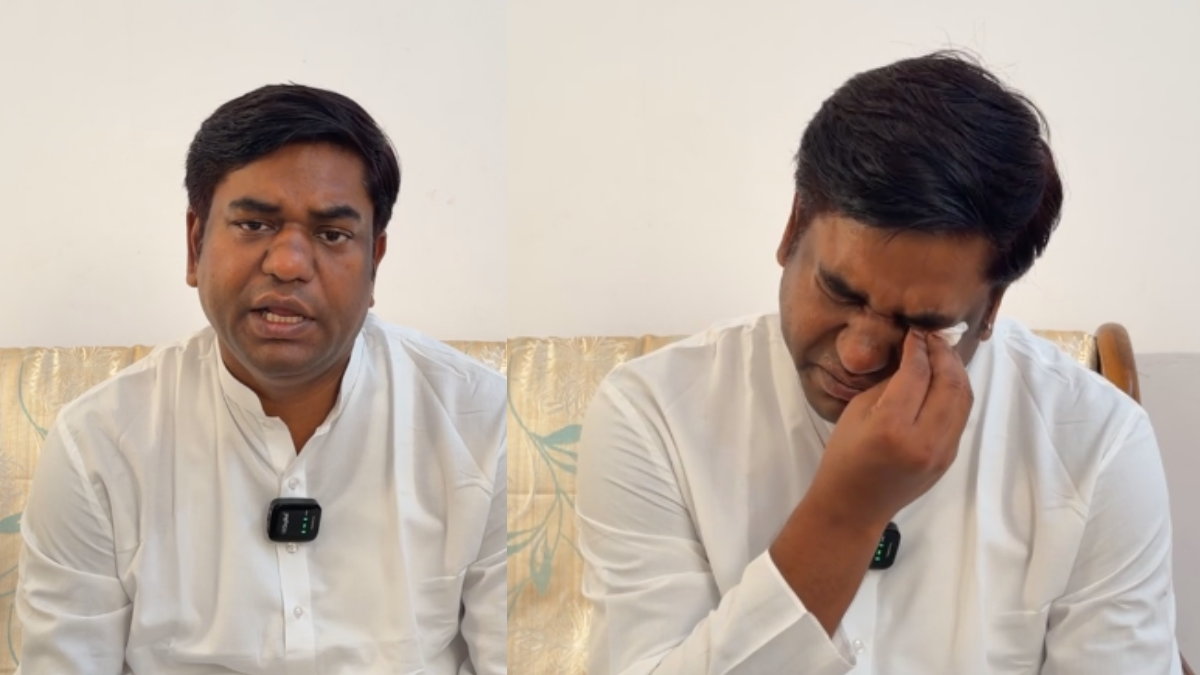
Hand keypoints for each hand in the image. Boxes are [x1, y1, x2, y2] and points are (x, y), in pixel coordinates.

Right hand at [804, 330, 973, 533]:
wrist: (854, 506)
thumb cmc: (844, 457)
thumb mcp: (856, 413)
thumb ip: (889, 384)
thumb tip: (913, 357)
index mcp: (891, 427)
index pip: (916, 374)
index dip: (918, 347)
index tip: (914, 332)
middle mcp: (923, 440)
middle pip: (950, 383)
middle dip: (944, 354)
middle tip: (933, 337)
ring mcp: (942, 452)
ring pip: (963, 399)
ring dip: (956, 371)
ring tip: (942, 353)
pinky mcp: (949, 458)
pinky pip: (960, 416)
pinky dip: (956, 392)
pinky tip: (944, 379)